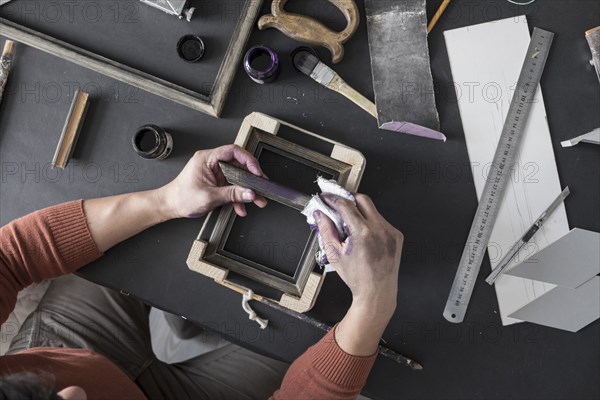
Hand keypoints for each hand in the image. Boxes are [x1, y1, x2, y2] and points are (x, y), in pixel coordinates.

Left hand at [158, 145, 267, 218]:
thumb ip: (232, 194)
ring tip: (257, 200)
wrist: (170, 206)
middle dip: (252, 178)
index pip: (233, 151)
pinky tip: (241, 207)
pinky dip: (238, 196)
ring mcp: (215, 173)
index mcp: (207, 158)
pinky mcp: (217, 182)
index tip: (257, 172)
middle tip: (262, 187)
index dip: (248, 160)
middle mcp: (212, 163)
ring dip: (247, 190)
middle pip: (239, 165)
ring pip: (238, 178)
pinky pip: (232, 186)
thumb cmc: (181, 197)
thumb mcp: (210, 197)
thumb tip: (250, 193)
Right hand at [314, 194, 402, 313]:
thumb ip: (325, 230)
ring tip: (350, 226)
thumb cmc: (358, 278)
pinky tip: (364, 235)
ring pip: (372, 210)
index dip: (334, 199)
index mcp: (363, 233)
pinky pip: (381, 220)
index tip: (327, 198)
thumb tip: (320, 215)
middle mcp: (380, 229)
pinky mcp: (396, 235)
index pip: (346, 205)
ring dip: (360, 212)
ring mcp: (390, 231)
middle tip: (338, 205)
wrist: (377, 292)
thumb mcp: (335, 254)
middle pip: (362, 199)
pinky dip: (370, 222)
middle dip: (349, 199)